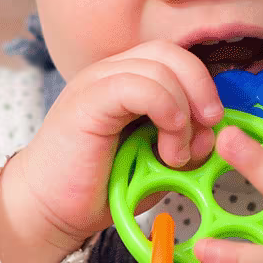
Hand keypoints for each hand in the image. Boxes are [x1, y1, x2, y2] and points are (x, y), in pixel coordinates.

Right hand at [0, 40, 225, 262]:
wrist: (50, 209)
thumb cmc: (100, 187)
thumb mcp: (158, 166)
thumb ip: (187, 145)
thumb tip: (212, 131)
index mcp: (127, 81)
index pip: (175, 58)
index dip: (202, 85)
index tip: (211, 126)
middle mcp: (110, 73)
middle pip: (171, 52)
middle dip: (201, 88)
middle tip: (207, 127)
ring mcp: (96, 82)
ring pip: (159, 66)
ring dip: (183, 111)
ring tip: (176, 154)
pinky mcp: (87, 101)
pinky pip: (137, 85)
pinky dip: (165, 109)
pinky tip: (166, 144)